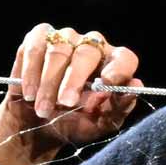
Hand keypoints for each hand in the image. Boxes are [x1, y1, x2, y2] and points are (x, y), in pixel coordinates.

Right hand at [0, 25, 142, 164]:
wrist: (35, 126)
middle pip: (88, 52)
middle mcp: (93, 46)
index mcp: (113, 66)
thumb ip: (118, 107)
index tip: (106, 83)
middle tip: (65, 104)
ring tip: (44, 109)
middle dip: (74, 80)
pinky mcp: (39, 38)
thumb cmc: (73, 123)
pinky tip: (29, 92)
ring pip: (59, 51)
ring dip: (49, 83)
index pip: (125, 58)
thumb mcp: (98, 124)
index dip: (118, 69)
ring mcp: (65, 38)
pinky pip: (35, 47)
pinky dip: (31, 72)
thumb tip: (136, 86)